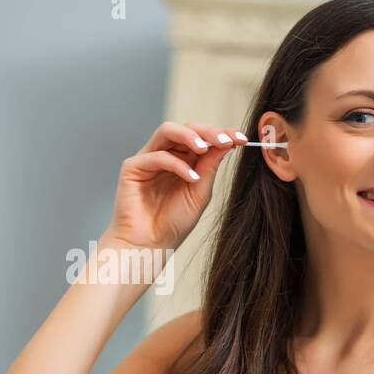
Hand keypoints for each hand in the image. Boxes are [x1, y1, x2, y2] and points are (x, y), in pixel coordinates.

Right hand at [107, 120, 244, 250]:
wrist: (149, 246)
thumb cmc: (173, 223)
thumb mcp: (200, 192)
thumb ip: (210, 166)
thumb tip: (228, 141)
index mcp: (183, 160)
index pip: (202, 137)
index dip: (222, 134)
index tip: (242, 139)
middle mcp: (165, 155)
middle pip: (186, 127)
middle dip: (208, 131)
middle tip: (226, 140)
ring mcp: (148, 159)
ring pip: (168, 130)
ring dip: (190, 136)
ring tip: (205, 148)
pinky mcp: (132, 167)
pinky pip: (156, 155)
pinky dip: (177, 164)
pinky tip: (191, 178)